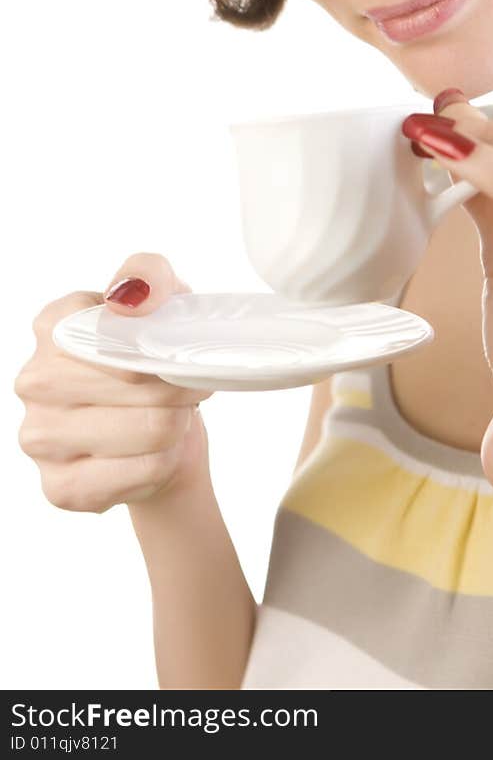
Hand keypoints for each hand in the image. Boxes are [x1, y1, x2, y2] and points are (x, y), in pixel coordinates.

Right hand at [14, 254, 212, 513]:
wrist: (158, 433)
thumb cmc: (152, 360)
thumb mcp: (162, 301)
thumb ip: (148, 275)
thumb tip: (130, 297)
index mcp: (53, 326)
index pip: (117, 332)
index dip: (161, 346)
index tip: (174, 354)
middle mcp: (35, 381)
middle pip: (139, 384)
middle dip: (179, 387)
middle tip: (188, 389)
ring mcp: (39, 437)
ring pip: (149, 430)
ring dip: (177, 425)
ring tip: (173, 417)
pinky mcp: (59, 488)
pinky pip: (140, 474)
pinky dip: (164, 463)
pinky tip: (155, 453)